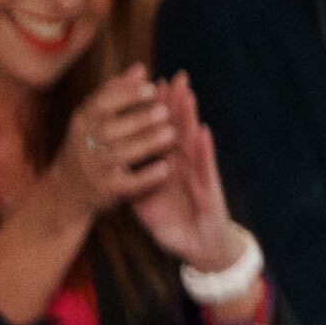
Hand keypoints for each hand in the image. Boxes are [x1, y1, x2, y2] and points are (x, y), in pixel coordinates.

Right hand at [47, 70, 177, 217]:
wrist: (68, 186)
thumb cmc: (90, 142)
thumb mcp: (96, 117)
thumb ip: (118, 93)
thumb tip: (141, 67)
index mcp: (83, 121)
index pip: (101, 104)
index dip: (126, 95)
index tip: (152, 88)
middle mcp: (84, 143)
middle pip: (110, 129)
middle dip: (139, 119)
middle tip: (165, 111)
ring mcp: (93, 167)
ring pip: (120, 154)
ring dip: (146, 143)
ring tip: (171, 134)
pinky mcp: (105, 189)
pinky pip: (126, 183)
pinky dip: (146, 176)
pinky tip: (165, 168)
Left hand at [129, 76, 248, 272]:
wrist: (199, 248)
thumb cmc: (174, 224)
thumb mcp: (147, 201)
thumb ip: (136, 180)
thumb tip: (117, 165)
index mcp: (171, 165)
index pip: (164, 131)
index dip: (158, 109)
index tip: (151, 84)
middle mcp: (187, 165)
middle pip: (181, 129)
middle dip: (178, 103)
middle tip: (176, 76)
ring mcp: (199, 175)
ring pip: (194, 142)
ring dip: (191, 118)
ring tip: (189, 94)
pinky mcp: (209, 190)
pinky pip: (204, 169)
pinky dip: (204, 150)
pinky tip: (203, 132)